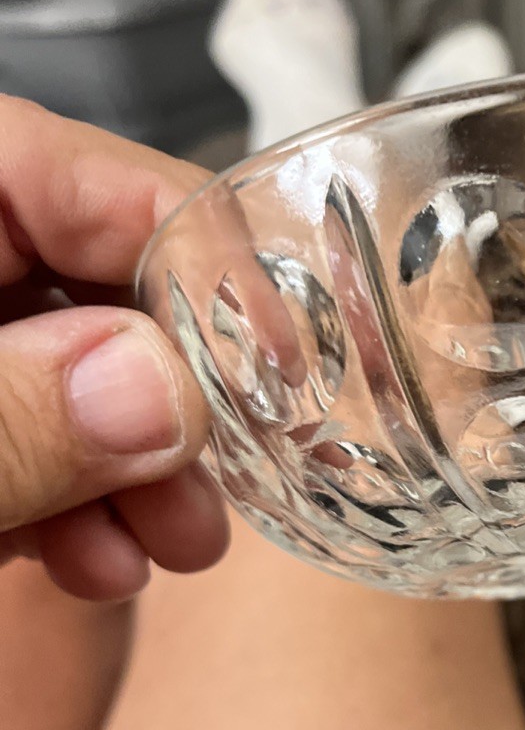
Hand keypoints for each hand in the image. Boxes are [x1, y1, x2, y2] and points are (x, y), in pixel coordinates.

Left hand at [0, 97, 228, 599]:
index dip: (194, 251)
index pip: (66, 169)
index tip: (291, 351)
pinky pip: (16, 432)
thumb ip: (9, 419)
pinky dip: (64, 498)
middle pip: (80, 278)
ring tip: (176, 545)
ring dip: (131, 466)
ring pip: (55, 370)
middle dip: (168, 391)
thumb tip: (163, 395)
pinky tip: (96, 560)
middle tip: (243, 471)